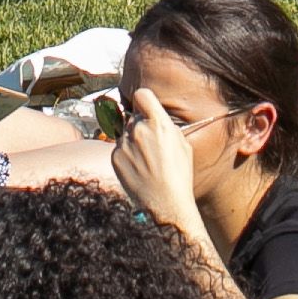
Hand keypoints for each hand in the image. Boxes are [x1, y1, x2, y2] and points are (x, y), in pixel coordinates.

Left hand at [110, 99, 202, 226]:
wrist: (164, 203)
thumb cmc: (179, 176)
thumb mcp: (183, 145)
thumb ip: (167, 127)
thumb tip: (157, 120)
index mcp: (158, 123)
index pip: (142, 94)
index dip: (144, 101)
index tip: (146, 108)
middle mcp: (138, 129)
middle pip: (134, 116)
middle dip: (140, 125)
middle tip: (150, 144)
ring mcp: (124, 143)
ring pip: (125, 132)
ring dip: (132, 140)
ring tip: (145, 161)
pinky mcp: (115, 156)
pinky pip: (119, 148)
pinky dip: (126, 155)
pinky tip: (138, 169)